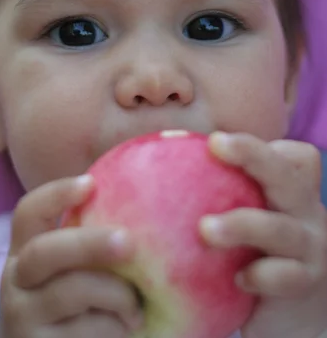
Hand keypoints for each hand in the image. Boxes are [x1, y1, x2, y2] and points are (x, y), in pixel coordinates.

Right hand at [0, 176, 142, 337]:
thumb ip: (84, 243)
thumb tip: (137, 203)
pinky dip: (114, 326)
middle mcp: (15, 280)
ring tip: (138, 305)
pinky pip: (85, 330)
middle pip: (44, 251)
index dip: (55, 194)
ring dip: (115, 294)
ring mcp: (22, 316)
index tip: (91, 182)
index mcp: (24, 251)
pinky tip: (126, 327)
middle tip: (128, 242)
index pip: (27, 212)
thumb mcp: (67, 271)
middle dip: (90, 243)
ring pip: (70, 291)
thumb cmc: (68, 307)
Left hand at [199, 133, 326, 337]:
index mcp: (287, 187)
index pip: (287, 155)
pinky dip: (263, 275)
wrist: (290, 309)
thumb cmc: (251, 249)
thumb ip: (207, 190)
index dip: (254, 145)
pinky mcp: (305, 282)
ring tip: (206, 229)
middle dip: (252, 156)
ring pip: (280, 228)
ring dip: (243, 225)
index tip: (213, 140)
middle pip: (285, 175)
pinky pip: (287, 276)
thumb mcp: (239, 212)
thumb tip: (139, 167)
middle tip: (216, 145)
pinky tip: (238, 279)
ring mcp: (309, 245)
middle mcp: (303, 209)